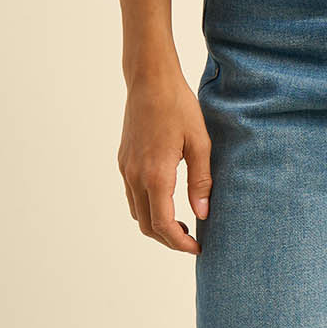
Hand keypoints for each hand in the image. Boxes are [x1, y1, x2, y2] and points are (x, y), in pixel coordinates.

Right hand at [118, 68, 212, 254]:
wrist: (150, 80)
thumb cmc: (179, 106)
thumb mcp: (199, 142)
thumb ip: (200, 181)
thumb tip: (203, 214)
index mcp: (156, 175)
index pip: (163, 225)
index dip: (179, 242)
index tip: (197, 247)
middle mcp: (135, 176)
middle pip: (146, 225)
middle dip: (168, 239)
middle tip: (191, 239)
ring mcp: (126, 169)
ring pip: (137, 212)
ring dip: (156, 224)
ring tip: (181, 221)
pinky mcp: (123, 160)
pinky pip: (132, 195)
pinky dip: (147, 207)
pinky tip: (166, 198)